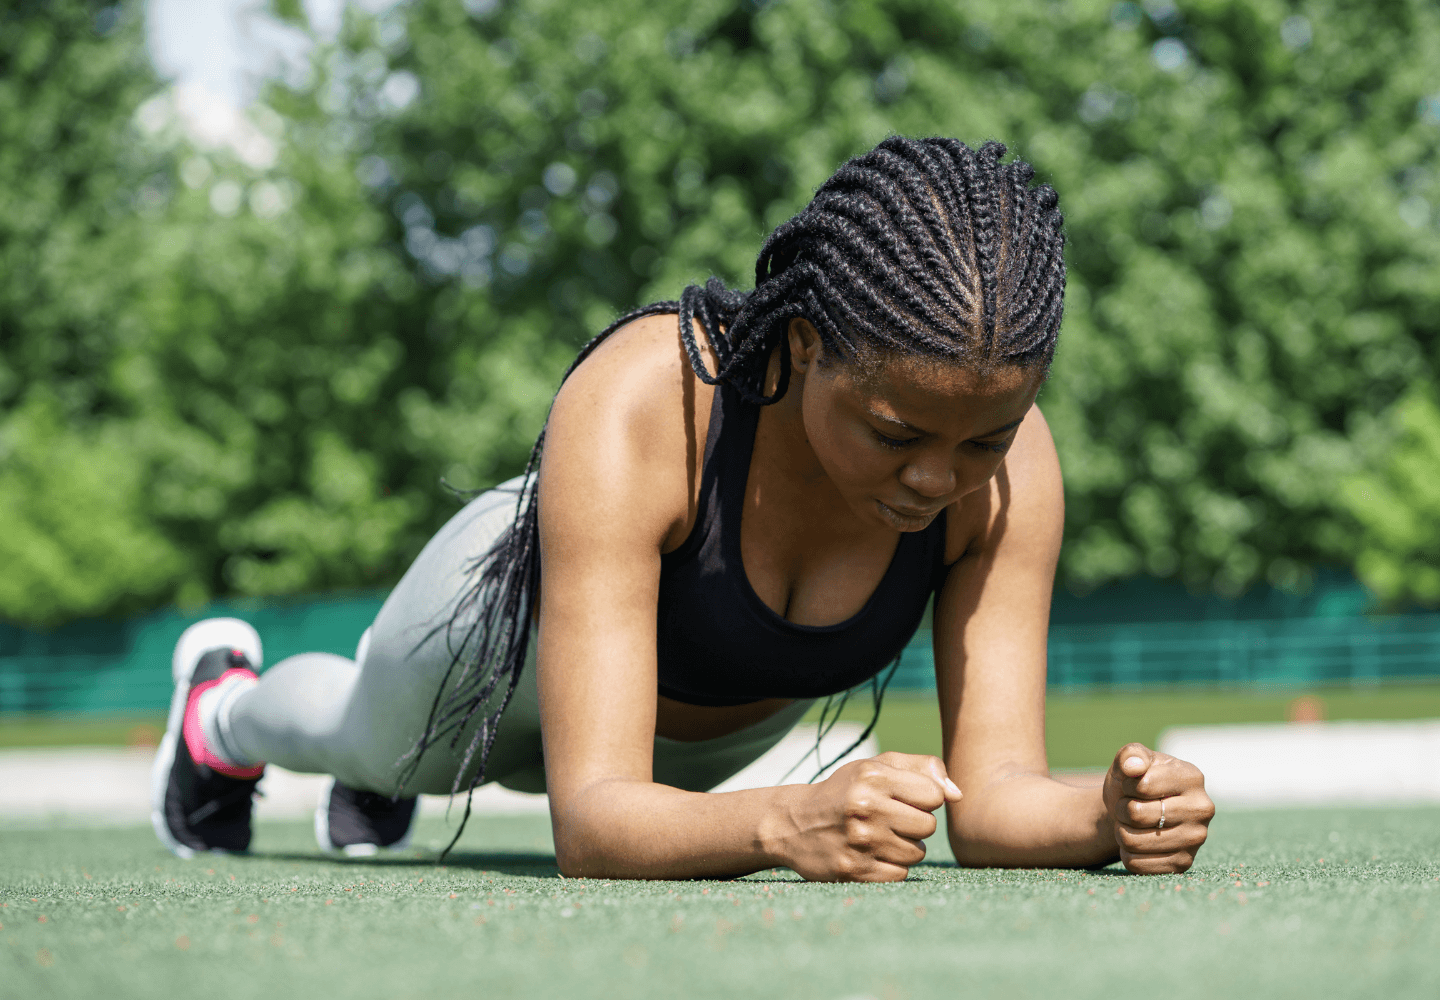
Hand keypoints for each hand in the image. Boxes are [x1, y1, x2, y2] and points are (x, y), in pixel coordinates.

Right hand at [774, 752, 962, 881]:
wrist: (793, 823)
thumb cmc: (846, 791)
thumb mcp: (877, 767)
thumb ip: (923, 769)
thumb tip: (958, 795)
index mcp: (872, 777)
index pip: (934, 795)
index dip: (923, 798)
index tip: (903, 798)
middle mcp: (864, 807)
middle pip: (928, 826)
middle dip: (915, 824)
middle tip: (888, 819)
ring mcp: (859, 842)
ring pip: (917, 853)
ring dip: (904, 847)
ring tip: (878, 836)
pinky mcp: (853, 871)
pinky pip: (900, 875)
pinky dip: (891, 867)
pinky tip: (870, 855)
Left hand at [1102, 743, 1214, 873]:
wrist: (1135, 811)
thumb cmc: (1134, 782)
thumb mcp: (1129, 761)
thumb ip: (1130, 755)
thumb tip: (1133, 766)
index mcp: (1192, 777)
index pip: (1141, 785)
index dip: (1126, 785)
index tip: (1132, 785)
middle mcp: (1202, 809)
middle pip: (1137, 813)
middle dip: (1122, 809)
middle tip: (1128, 807)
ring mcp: (1196, 839)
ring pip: (1134, 841)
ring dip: (1121, 832)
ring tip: (1132, 824)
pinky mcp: (1184, 864)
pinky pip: (1138, 865)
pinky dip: (1127, 854)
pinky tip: (1138, 843)